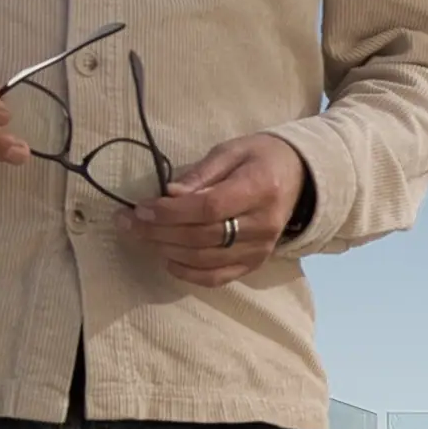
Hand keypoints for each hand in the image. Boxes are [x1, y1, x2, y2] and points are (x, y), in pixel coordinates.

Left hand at [122, 133, 306, 286]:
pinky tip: (167, 259)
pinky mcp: (255, 263)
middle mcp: (263, 224)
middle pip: (203, 236)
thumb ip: (201, 174)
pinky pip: (217, 277)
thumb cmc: (260, 158)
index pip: (210, 208)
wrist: (299, 179)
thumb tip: (169, 195)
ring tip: (141, 237)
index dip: (171, 212)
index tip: (140, 208)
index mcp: (260, 188)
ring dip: (167, 250)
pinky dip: (188, 273)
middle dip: (159, 231)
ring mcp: (260, 249)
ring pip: (206, 259)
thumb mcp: (231, 150)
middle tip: (129, 223)